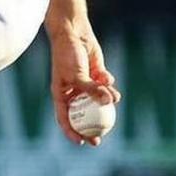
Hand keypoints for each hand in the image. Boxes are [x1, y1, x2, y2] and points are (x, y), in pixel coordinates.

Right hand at [48, 21, 120, 145]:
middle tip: (100, 138)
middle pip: (82, 114)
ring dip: (106, 101)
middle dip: (91, 127)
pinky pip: (104, 85)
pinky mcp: (96, 73)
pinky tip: (107, 78)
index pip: (64, 118)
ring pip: (97, 100)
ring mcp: (85, 83)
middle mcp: (72, 91)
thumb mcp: (77, 75)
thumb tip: (109, 103)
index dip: (71, 132)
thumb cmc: (67, 54)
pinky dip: (108, 84)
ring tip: (114, 99)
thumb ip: (92, 89)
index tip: (82, 142)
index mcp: (61, 94)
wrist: (74, 33)